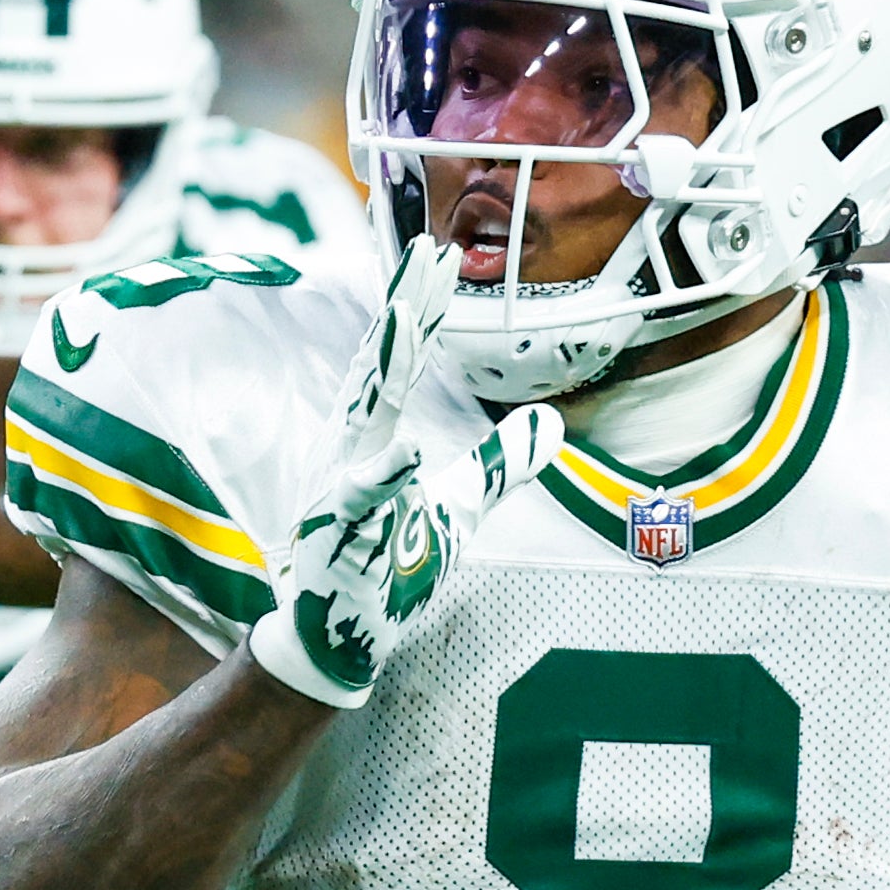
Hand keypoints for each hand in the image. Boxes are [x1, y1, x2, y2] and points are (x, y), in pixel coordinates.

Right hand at [247, 237, 560, 708]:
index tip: (441, 255)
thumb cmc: (390, 565)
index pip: (399, 360)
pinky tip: (404, 450)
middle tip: (428, 253)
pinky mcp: (340, 536)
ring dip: (384, 366)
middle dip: (404, 310)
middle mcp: (351, 449)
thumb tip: (552, 422)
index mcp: (372, 436)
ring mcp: (341, 487)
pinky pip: (360, 500)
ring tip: (406, 318)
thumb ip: (500, 465)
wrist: (337, 637)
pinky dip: (380, 475)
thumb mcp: (460, 509)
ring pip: (365, 417)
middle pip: (382, 366)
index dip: (419, 307)